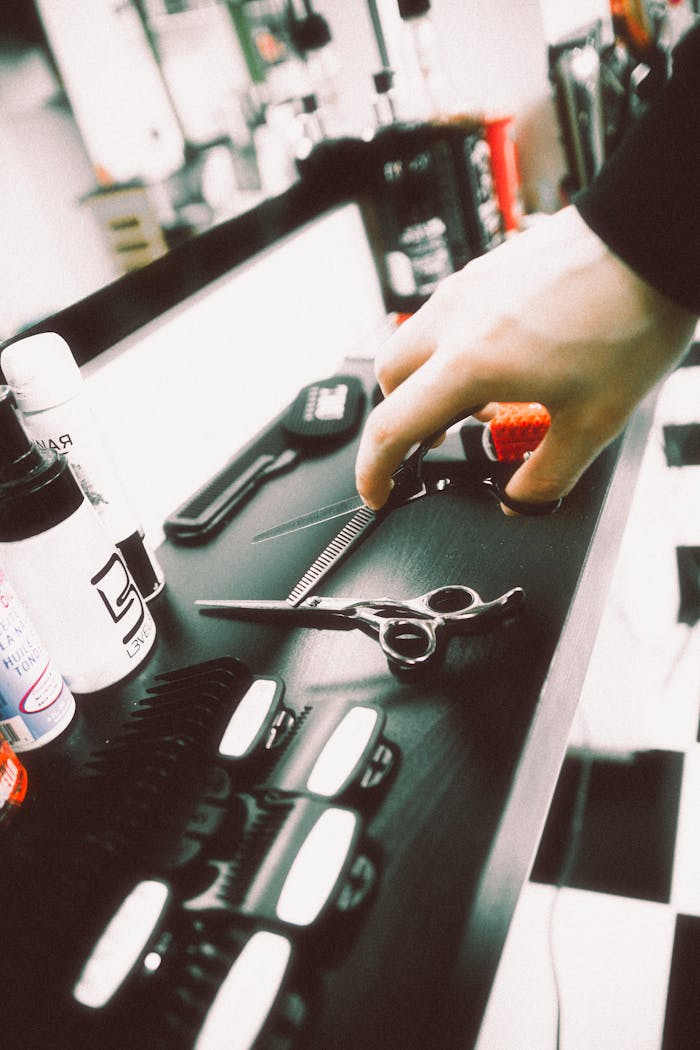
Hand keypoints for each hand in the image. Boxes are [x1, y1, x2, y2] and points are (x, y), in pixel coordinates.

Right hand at [355, 206, 695, 511]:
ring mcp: (465, 289)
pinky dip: (453, 350)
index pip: (390, 428)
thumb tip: (521, 501)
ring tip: (484, 399)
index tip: (378, 492)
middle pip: (389, 381)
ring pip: (414, 345)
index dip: (374, 471)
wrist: (651, 237)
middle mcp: (454, 321)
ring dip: (431, 383)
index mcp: (469, 364)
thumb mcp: (595, 420)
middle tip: (439, 441)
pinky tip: (504, 360)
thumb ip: (549, 476)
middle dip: (404, 420)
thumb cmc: (629, 314)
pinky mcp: (483, 271)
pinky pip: (445, 319)